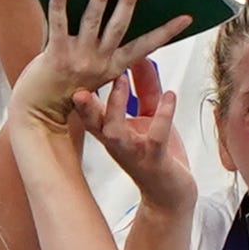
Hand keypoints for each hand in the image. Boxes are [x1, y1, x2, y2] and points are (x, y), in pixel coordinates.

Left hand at [9, 0, 190, 134]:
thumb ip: (107, 55)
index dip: (167, 32)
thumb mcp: (97, 75)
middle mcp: (99, 61)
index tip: (185, 17)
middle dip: (130, 1)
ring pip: (94, 20)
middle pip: (120, 26)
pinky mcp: (57, 54)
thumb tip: (118, 25)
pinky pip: (59, 24)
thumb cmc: (66, 91)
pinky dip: (60, 5)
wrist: (40, 112)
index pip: (146, 46)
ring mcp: (79, 58)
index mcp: (113, 67)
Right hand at [88, 56, 197, 213]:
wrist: (171, 193)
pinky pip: (155, 138)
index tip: (77, 63)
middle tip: (84, 75)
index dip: (82, 88)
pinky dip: (162, 115)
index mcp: (110, 131)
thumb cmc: (157, 152)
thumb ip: (144, 86)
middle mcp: (116, 143)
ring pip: (114, 132)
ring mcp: (133, 153)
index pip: (89, 109)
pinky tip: (170, 95)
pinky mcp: (155, 160)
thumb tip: (140, 56)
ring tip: (121, 80)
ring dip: (115, 106)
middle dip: (86, 100)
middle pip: (92, 121)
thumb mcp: (148, 114)